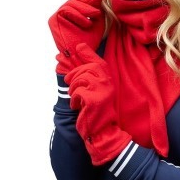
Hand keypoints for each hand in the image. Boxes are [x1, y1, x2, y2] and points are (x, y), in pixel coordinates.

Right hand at [48, 0, 104, 74]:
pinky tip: (86, 22)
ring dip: (84, 8)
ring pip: (70, 3)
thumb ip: (96, 7)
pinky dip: (77, 15)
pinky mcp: (53, 20)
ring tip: (95, 15)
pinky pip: (65, 10)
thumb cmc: (90, 40)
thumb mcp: (97, 21)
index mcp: (72, 13)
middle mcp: (63, 14)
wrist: (82, 54)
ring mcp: (57, 17)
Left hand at [66, 43, 131, 165]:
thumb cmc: (97, 112)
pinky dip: (74, 99)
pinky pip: (77, 91)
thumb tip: (80, 58)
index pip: (98, 62)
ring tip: (76, 98)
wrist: (103, 132)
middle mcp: (107, 84)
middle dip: (74, 75)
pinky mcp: (94, 100)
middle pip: (86, 68)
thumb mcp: (97, 92)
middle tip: (70, 84)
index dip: (88, 53)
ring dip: (73, 88)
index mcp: (109, 81)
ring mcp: (101, 91)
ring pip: (80, 79)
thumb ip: (90, 77)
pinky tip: (77, 107)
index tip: (79, 48)